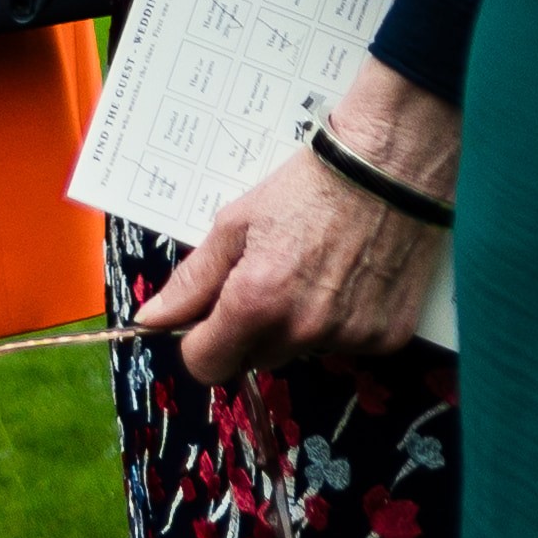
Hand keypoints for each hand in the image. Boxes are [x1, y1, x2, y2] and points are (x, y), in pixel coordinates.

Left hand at [137, 61, 459, 377]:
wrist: (386, 173)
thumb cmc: (303, 189)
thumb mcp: (234, 225)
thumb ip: (193, 281)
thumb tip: (151, 319)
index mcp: (257, 303)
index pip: (208, 364)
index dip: (197, 344)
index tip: (202, 321)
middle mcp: (304, 332)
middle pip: (254, 359)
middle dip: (245, 330)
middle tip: (259, 280)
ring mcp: (350, 339)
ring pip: (299, 352)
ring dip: (292, 328)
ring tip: (306, 274)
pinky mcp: (386, 338)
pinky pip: (343, 346)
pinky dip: (335, 323)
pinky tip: (342, 281)